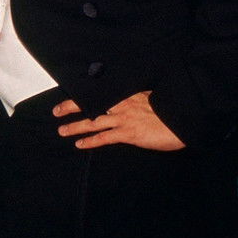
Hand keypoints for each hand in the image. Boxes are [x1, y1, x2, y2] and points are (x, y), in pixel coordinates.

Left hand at [54, 92, 185, 150]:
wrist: (182, 119)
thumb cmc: (168, 108)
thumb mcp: (149, 96)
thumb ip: (133, 97)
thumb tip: (123, 98)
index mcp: (126, 94)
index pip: (99, 92)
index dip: (82, 93)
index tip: (69, 93)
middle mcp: (121, 105)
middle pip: (90, 104)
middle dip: (70, 108)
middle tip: (56, 112)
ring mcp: (124, 119)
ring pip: (93, 122)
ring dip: (75, 127)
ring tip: (62, 131)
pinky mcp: (129, 134)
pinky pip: (105, 138)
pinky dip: (91, 141)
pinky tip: (80, 144)